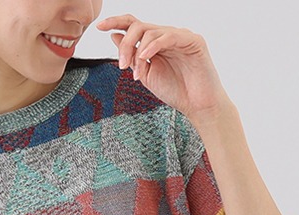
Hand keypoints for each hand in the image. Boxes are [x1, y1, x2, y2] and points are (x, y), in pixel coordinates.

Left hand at [94, 14, 230, 119]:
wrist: (200, 108)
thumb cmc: (177, 93)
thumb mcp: (147, 74)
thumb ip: (132, 57)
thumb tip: (114, 36)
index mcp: (156, 42)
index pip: (134, 25)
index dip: (115, 22)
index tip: (99, 27)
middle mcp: (167, 35)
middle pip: (138, 26)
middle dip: (125, 44)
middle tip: (121, 65)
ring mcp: (180, 36)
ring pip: (150, 31)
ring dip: (138, 52)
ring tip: (137, 74)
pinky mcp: (193, 40)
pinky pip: (168, 36)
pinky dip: (153, 46)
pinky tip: (145, 57)